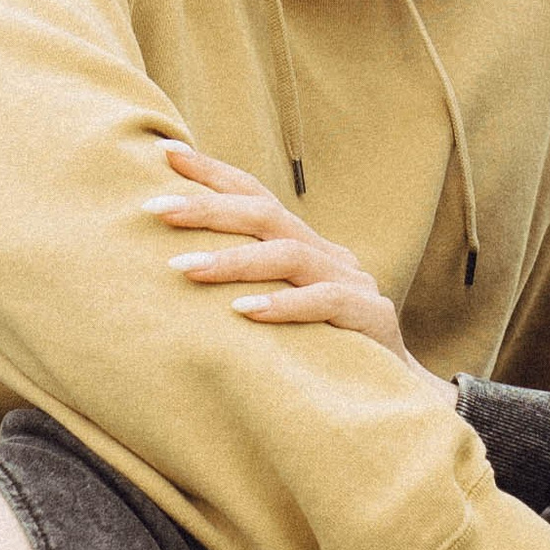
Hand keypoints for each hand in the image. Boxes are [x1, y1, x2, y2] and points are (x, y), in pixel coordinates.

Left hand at [144, 142, 454, 401]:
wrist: (394, 396)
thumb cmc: (321, 353)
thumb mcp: (280, 311)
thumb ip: (245, 285)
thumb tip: (170, 267)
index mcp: (304, 245)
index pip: (256, 197)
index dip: (213, 172)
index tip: (165, 152)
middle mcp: (327, 254)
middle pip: (266, 215)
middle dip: (208, 208)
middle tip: (155, 208)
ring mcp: (353, 283)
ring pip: (289, 255)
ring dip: (232, 260)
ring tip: (183, 268)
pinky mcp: (372, 318)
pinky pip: (326, 302)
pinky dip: (284, 305)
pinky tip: (245, 312)